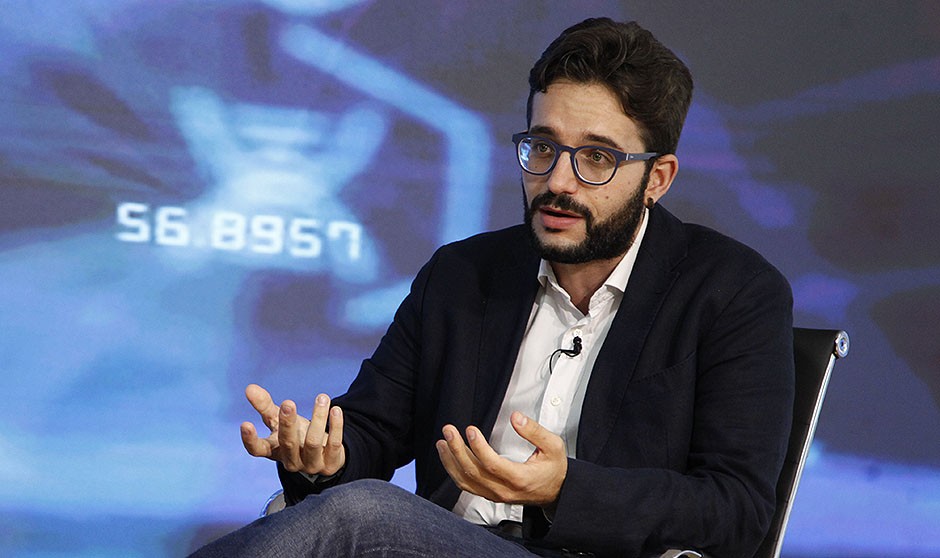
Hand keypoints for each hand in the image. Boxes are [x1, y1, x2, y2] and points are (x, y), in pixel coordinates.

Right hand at [240, 384, 345, 475]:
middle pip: (287, 443)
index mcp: (274, 451)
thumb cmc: (296, 435)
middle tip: (288, 403)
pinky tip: (335, 410)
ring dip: (318, 418)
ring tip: (322, 398)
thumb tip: (249, 387)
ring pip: (313, 442)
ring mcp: (311, 464)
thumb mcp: (279, 421)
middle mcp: (291, 460)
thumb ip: (265, 406)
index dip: (250, 440)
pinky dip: (336, 426)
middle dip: (288, 423)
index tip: (245, 423)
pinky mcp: (330, 464)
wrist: (324, 456)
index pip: (258, 450)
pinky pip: (334, 443)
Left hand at [436, 411, 566, 506]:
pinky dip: (453, 471)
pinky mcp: (489, 495)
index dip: (479, 447)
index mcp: (520, 478)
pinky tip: (448, 456)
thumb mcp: (553, 446)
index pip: (493, 464)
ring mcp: (495, 495)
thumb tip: (516, 417)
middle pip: (474, 472)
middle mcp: (504, 490)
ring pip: (466, 481)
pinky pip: (466, 485)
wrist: (556, 492)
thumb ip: (534, 431)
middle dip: (457, 450)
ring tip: (442, 442)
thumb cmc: (554, 468)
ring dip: (450, 461)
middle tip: (448, 430)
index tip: (470, 429)